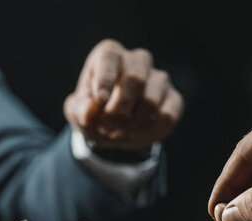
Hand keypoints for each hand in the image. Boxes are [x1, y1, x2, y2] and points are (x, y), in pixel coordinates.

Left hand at [64, 39, 183, 150]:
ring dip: (130, 125)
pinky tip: (135, 135)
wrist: (111, 126)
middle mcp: (137, 60)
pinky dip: (148, 133)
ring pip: (151, 101)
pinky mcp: (173, 99)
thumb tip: (90, 112)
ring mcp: (159, 79)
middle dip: (119, 110)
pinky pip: (167, 117)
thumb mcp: (77, 112)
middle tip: (106, 127)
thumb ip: (80, 110)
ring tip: (117, 133)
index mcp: (109, 55)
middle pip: (135, 79)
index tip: (100, 100)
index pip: (110, 56)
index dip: (105, 79)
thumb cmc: (92, 111)